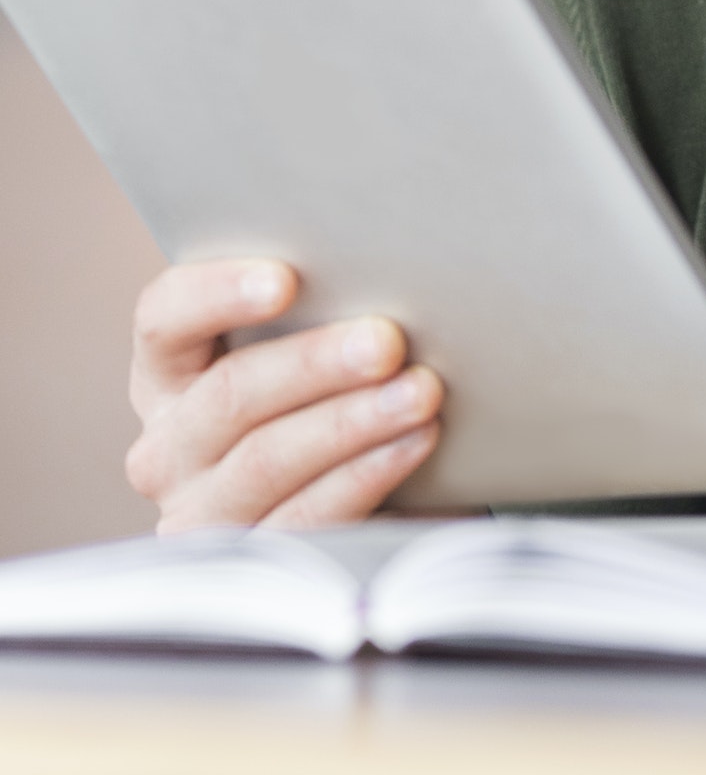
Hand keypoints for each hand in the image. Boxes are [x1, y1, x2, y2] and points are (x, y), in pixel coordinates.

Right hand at [126, 259, 442, 532]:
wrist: (358, 491)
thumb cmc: (329, 390)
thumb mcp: (309, 347)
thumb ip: (319, 309)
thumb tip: (379, 265)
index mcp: (169, 373)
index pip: (164, 318)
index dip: (217, 293)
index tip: (286, 279)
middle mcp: (169, 446)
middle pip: (230, 394)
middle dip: (315, 364)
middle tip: (387, 341)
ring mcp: (201, 512)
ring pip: (267, 460)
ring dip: (351, 422)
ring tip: (419, 392)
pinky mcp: (251, 561)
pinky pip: (307, 516)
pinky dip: (367, 474)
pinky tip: (416, 442)